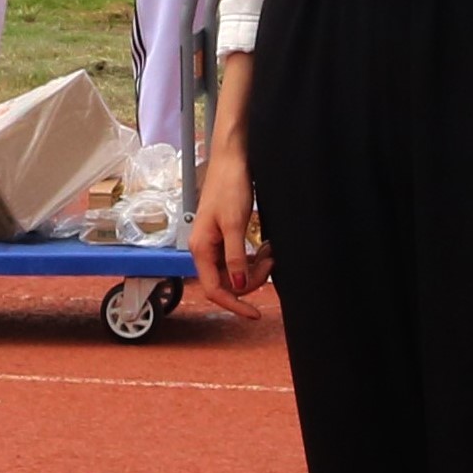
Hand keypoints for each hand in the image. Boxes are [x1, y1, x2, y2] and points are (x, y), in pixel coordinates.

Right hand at [193, 145, 271, 307]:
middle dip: (252, 278)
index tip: (255, 313)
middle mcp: (204, 249)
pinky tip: (266, 246)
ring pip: (235, 270)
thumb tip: (239, 284)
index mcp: (200, 249)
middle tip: (272, 263)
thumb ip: (235, 256)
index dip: (234, 304)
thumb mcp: (234, 224)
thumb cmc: (229, 185)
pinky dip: (254, 256)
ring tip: (272, 252)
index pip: (214, 289)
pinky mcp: (225, 235)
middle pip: (227, 281)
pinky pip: (239, 256)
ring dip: (256, 267)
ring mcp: (214, 242)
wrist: (232, 159)